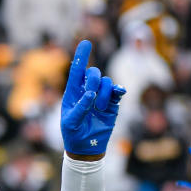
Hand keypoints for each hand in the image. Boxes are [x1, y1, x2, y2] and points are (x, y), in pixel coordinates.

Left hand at [60, 39, 126, 158]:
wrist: (86, 148)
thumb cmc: (73, 134)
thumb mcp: (71, 122)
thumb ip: (80, 107)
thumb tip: (90, 94)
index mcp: (73, 93)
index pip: (77, 70)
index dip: (82, 56)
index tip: (86, 42)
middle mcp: (87, 91)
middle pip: (93, 73)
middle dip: (93, 80)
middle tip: (92, 96)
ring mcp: (100, 97)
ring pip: (106, 82)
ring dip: (104, 93)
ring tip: (99, 108)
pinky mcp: (112, 104)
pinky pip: (117, 91)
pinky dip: (118, 90)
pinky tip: (119, 92)